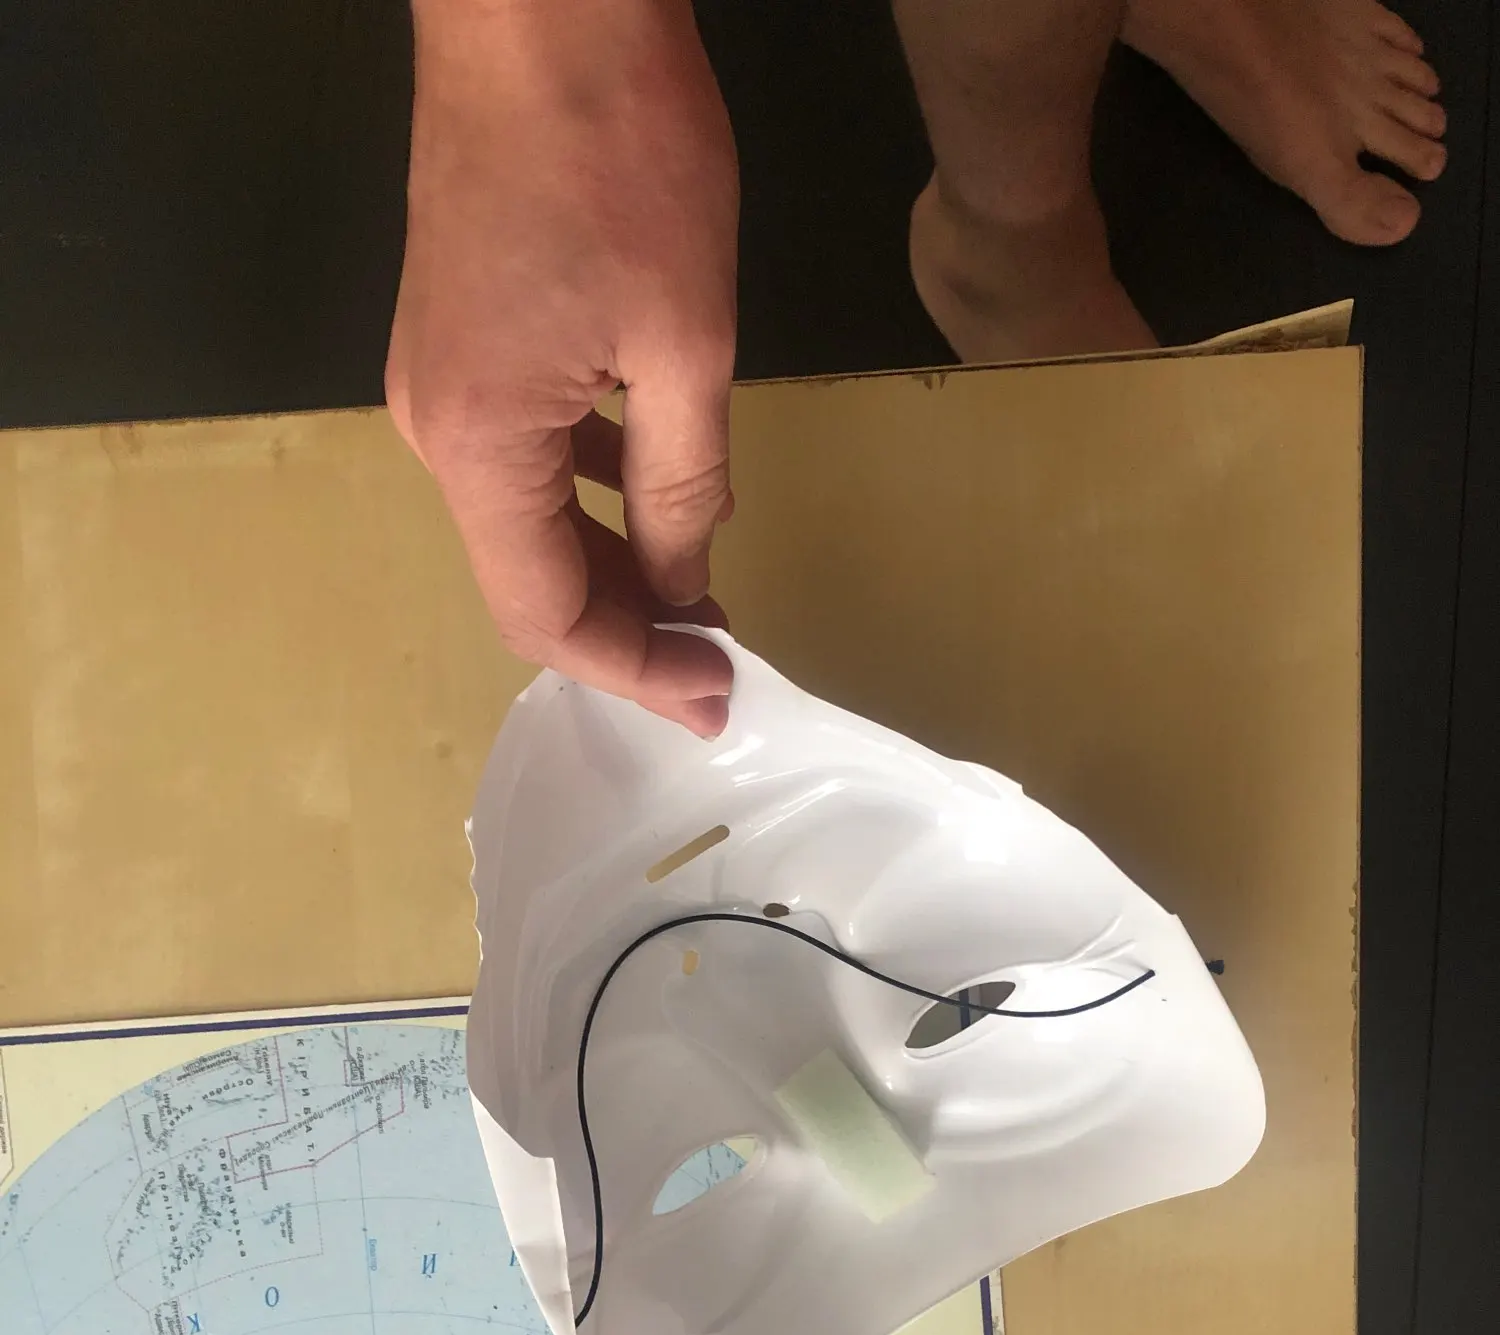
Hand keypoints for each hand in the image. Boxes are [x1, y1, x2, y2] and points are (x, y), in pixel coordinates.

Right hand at [387, 0, 739, 735]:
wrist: (535, 4)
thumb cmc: (619, 157)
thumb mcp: (684, 341)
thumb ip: (684, 484)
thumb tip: (687, 584)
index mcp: (481, 445)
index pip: (547, 613)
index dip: (633, 671)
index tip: (716, 698)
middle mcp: (439, 431)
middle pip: (530, 579)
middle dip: (628, 631)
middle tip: (719, 664)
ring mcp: (440, 383)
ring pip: (529, 523)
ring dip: (614, 567)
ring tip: (702, 600)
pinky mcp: (462, 343)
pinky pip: (525, 459)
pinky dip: (590, 497)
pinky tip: (655, 498)